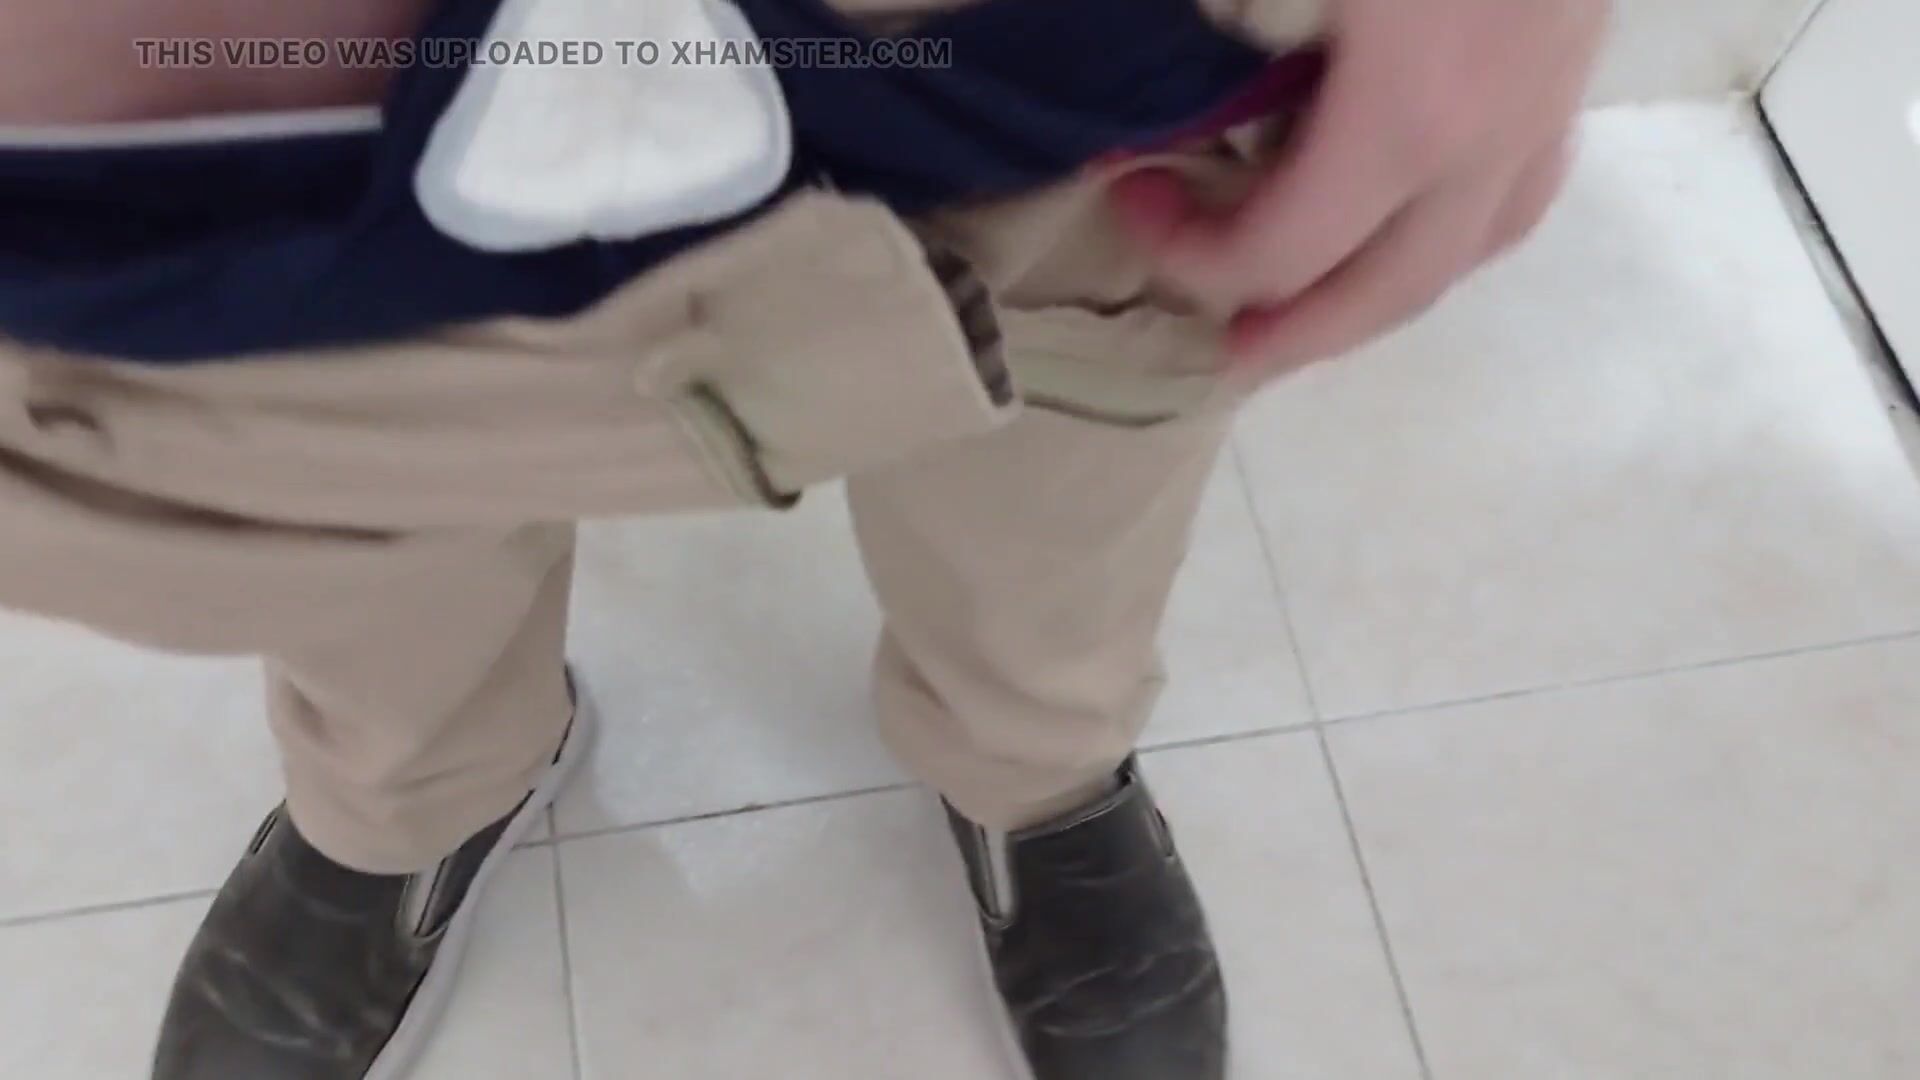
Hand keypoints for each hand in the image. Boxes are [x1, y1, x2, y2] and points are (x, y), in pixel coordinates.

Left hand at [1114, 0, 1610, 374]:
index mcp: (1408, 112)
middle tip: (1220, 348)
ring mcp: (1546, 99)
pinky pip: (1521, 189)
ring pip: (1468, 253)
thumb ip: (1202, 15)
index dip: (1186, 248)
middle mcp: (1490, 134)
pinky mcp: (1572, 59)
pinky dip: (1454, 229)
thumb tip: (1106, 50)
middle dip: (1291, 333)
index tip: (1129, 186)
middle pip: (1385, 293)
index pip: (1280, 250)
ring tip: (1310, 307)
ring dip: (1379, 296)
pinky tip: (1412, 214)